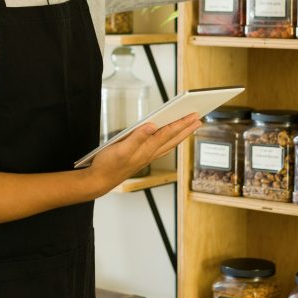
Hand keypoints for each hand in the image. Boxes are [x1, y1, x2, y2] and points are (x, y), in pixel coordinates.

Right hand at [87, 113, 201, 195]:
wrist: (99, 181)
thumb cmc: (108, 165)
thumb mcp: (120, 148)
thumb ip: (137, 137)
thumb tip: (152, 126)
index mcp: (146, 149)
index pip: (168, 133)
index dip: (181, 123)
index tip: (193, 115)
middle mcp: (150, 153)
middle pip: (173, 139)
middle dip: (187, 128)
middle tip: (198, 119)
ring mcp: (147, 157)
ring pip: (169, 144)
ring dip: (181, 135)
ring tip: (190, 127)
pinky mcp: (141, 159)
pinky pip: (162, 149)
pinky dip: (169, 142)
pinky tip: (170, 140)